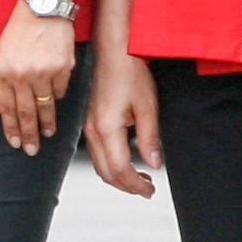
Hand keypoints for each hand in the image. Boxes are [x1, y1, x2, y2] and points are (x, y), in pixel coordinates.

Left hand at [0, 4, 76, 154]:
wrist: (43, 7)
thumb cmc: (20, 30)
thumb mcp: (0, 55)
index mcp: (3, 71)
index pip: (6, 108)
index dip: (10, 128)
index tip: (16, 142)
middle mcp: (22, 74)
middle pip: (26, 112)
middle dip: (29, 134)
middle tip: (32, 150)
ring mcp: (44, 72)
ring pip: (46, 106)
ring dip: (47, 123)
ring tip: (48, 134)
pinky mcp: (63, 67)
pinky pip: (60, 90)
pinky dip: (57, 95)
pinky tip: (55, 99)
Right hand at [83, 48, 162, 197]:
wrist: (115, 50)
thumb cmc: (129, 71)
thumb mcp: (147, 107)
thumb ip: (150, 138)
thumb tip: (154, 162)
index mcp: (106, 128)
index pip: (120, 170)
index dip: (136, 185)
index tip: (150, 190)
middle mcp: (92, 130)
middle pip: (106, 172)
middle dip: (127, 186)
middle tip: (147, 190)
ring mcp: (88, 126)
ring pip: (100, 164)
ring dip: (119, 176)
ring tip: (140, 178)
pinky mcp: (90, 120)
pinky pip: (97, 152)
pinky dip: (111, 164)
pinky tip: (127, 160)